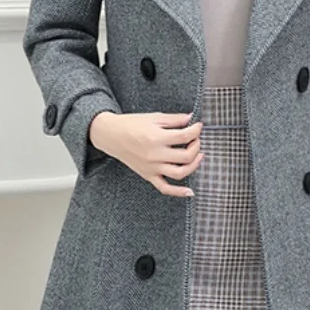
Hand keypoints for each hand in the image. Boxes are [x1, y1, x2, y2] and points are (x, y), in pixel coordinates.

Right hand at [89, 110, 203, 196]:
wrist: (111, 136)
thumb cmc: (131, 124)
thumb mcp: (154, 117)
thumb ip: (174, 119)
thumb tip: (191, 118)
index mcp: (156, 138)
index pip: (185, 136)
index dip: (196, 130)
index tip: (198, 126)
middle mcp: (155, 155)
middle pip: (186, 156)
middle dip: (196, 146)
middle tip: (196, 139)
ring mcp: (152, 168)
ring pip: (180, 173)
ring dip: (194, 165)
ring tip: (197, 156)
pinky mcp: (148, 175)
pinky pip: (165, 188)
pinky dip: (179, 192)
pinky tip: (190, 191)